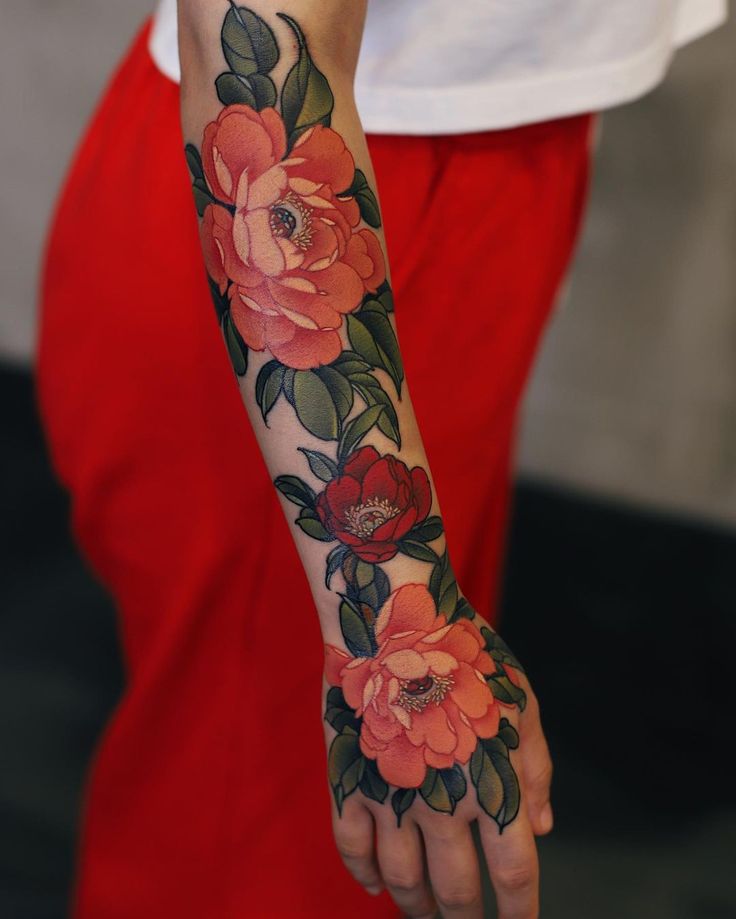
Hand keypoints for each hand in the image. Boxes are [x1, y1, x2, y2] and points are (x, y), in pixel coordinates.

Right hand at [324, 589, 551, 918]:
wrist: (394, 616)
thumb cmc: (467, 653)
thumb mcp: (521, 701)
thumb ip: (536, 769)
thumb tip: (542, 831)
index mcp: (493, 783)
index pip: (512, 874)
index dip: (517, 913)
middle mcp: (442, 800)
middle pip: (457, 889)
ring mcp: (390, 793)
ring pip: (402, 878)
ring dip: (415, 906)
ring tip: (423, 914)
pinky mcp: (349, 778)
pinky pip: (352, 846)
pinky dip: (363, 874)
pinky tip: (374, 886)